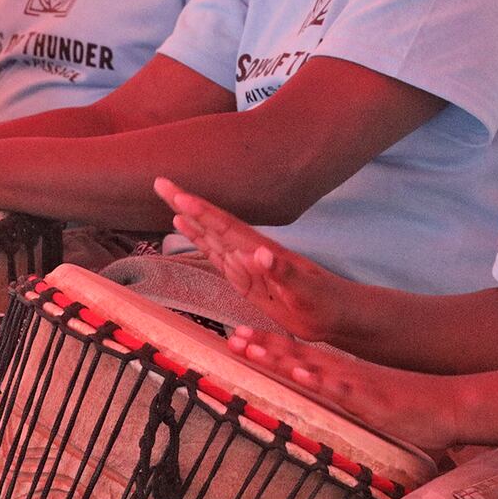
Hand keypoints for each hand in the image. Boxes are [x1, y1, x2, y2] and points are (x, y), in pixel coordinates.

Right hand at [153, 177, 354, 342]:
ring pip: (212, 239)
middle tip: (160, 185)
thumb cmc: (323, 302)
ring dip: (192, 222)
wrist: (336, 313)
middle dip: (186, 205)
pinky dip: (202, 245)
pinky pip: (219, 259)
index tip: (177, 195)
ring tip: (170, 206)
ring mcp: (248, 266)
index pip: (224, 226)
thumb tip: (259, 253)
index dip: (200, 211)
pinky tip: (192, 234)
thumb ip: (282, 272)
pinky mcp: (248, 281)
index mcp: (260, 252)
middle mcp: (250, 253)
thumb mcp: (305, 290)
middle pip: (212, 224)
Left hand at [228, 326, 458, 449]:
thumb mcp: (365, 403)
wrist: (450, 405)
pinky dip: (323, 380)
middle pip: (296, 357)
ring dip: (281, 357)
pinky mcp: (375, 400)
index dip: (267, 347)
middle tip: (230, 337)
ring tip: (253, 347)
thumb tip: (319, 402)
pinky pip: (345, 389)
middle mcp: (344, 374)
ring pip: (312, 367)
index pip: (297, 357)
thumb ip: (341, 400)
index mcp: (340, 375)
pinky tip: (303, 373)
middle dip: (263, 347)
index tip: (237, 339)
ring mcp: (357, 384)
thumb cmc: (408, 409)